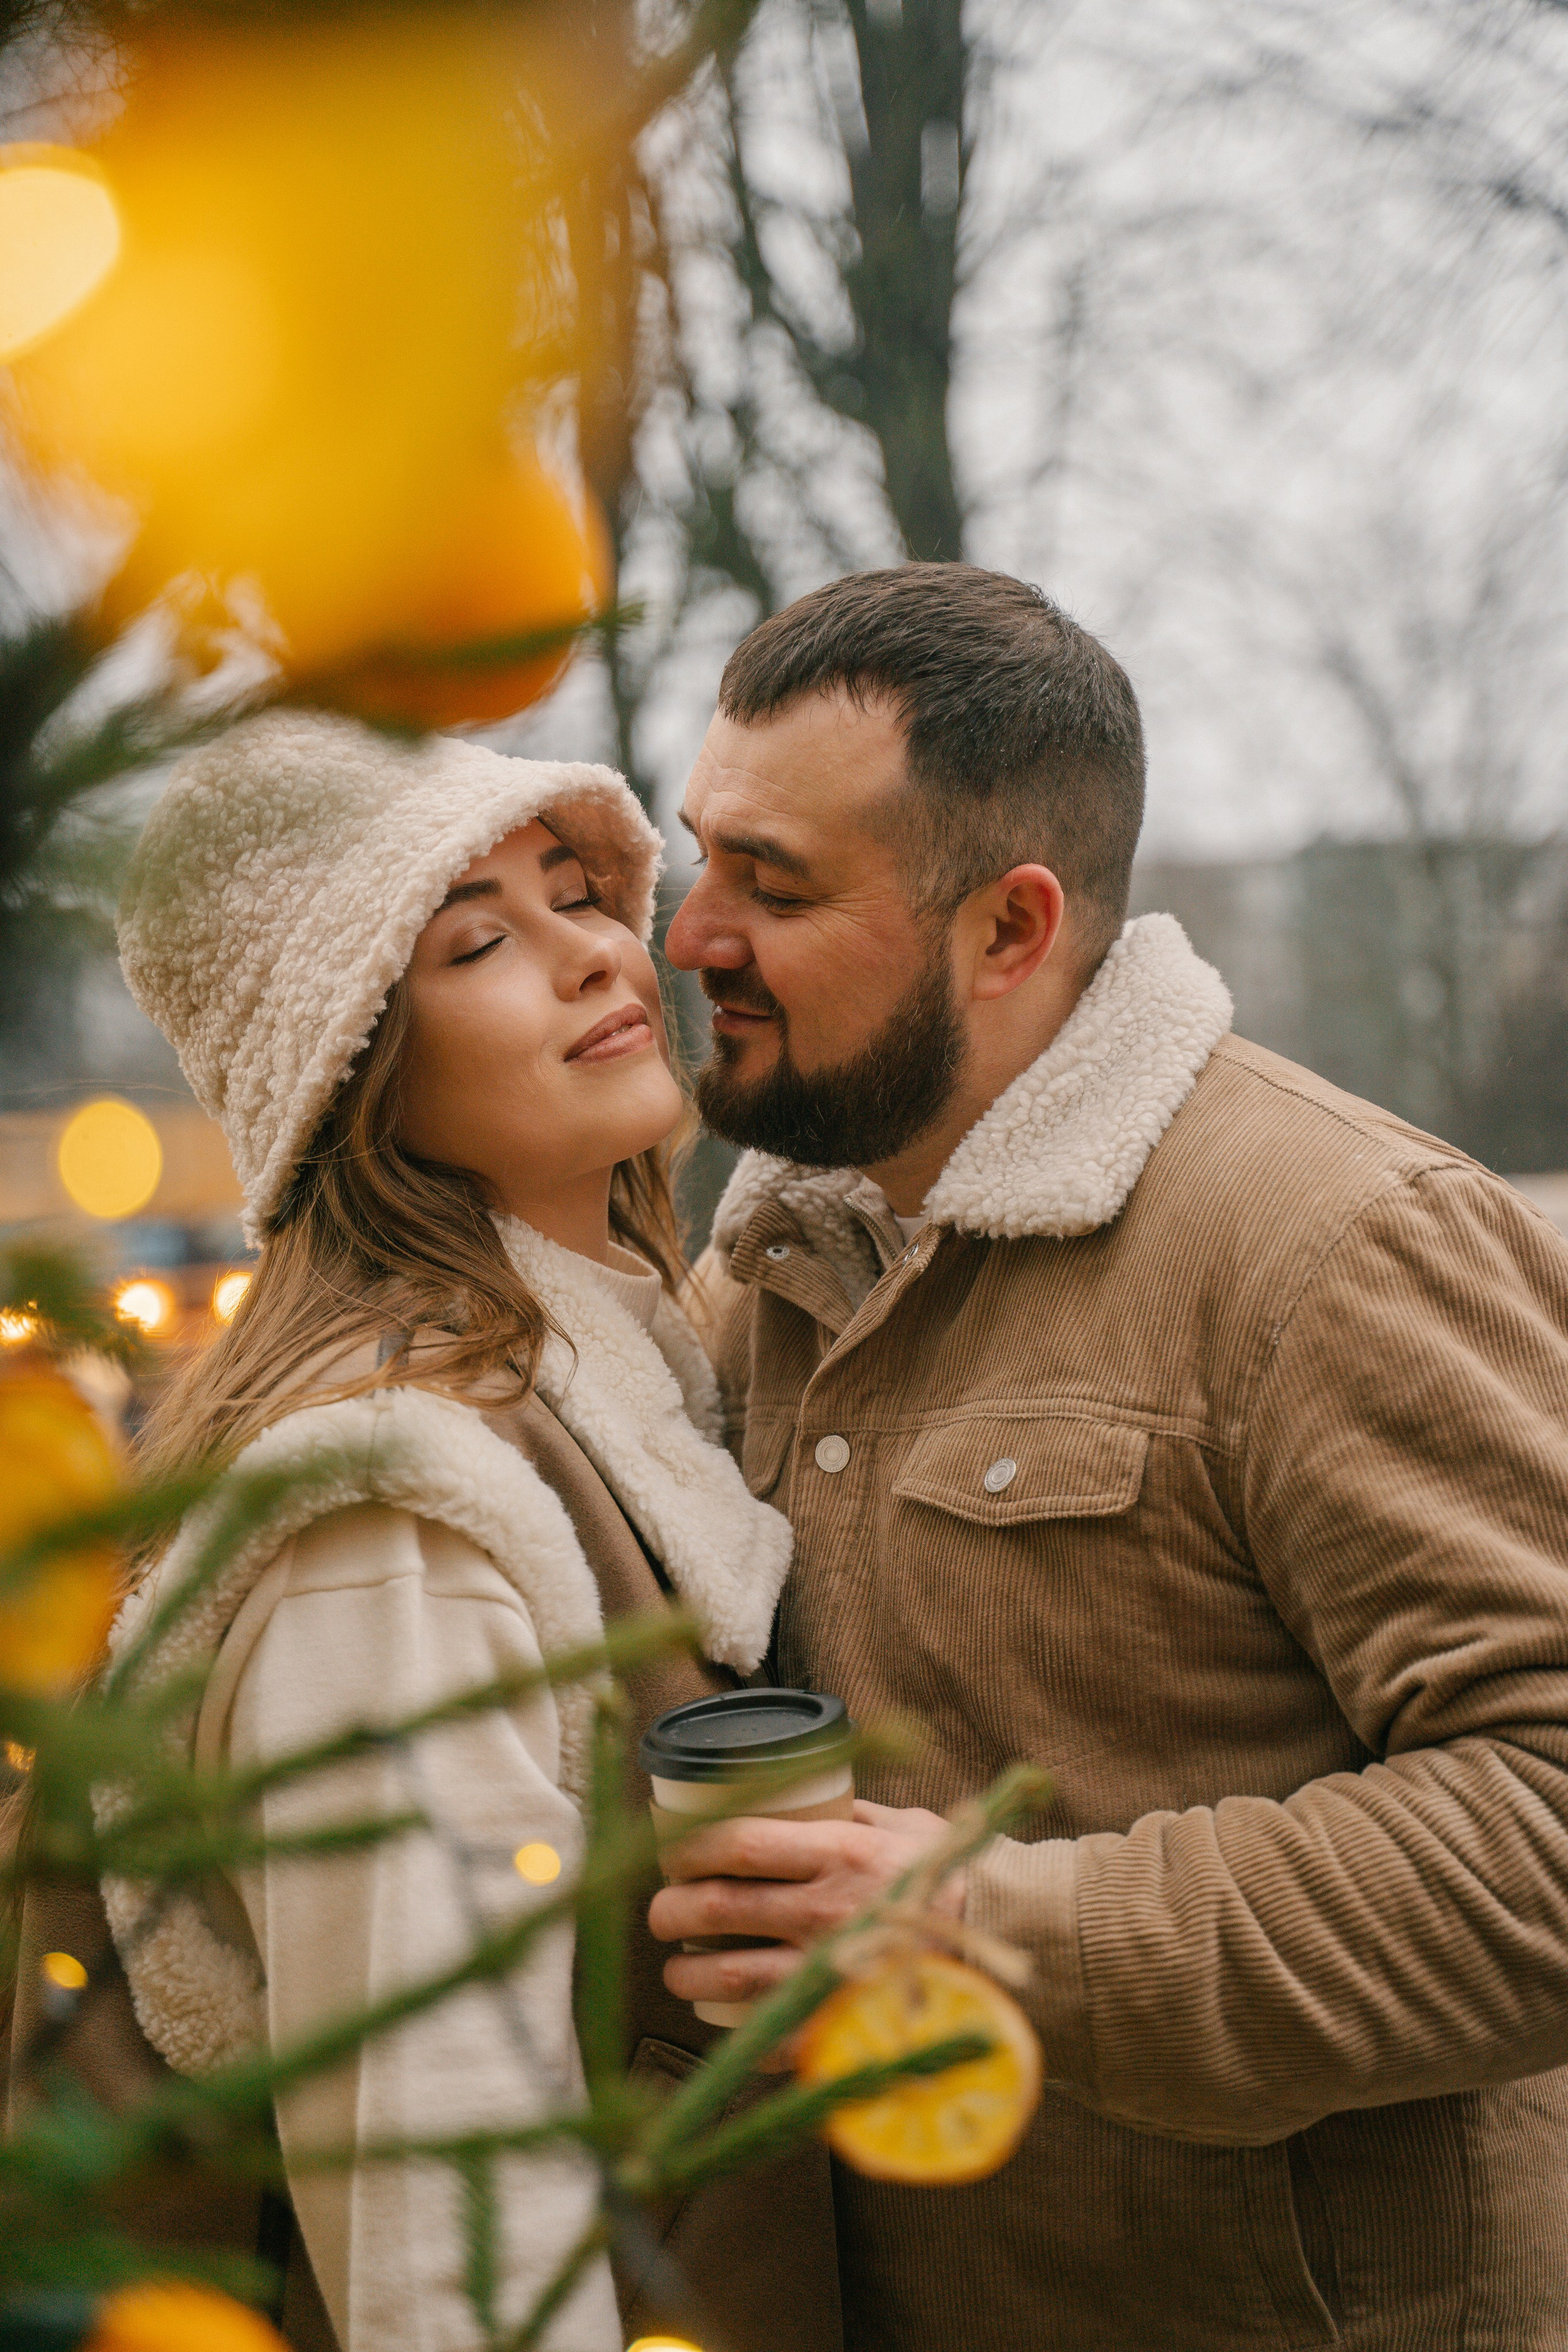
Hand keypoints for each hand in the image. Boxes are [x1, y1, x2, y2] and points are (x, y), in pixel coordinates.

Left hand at [648, 1797, 961, 2017]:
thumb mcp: (901, 1822)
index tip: (671, 1852)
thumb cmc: (945, 1874)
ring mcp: (827, 1974)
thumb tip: (795, 1798)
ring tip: (678, 1969)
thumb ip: (847, 1810)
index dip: (687, 1848)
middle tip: (662, 1912)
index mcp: (839, 1854)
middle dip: (671, 1910)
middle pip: (716, 1908)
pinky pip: (764, 2033)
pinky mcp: (833, 2026)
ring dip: (685, 1974)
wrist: (999, 1943)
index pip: (736, 1845)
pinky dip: (730, 2028)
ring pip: (725, 1977)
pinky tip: (719, 2017)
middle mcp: (826, 1912)